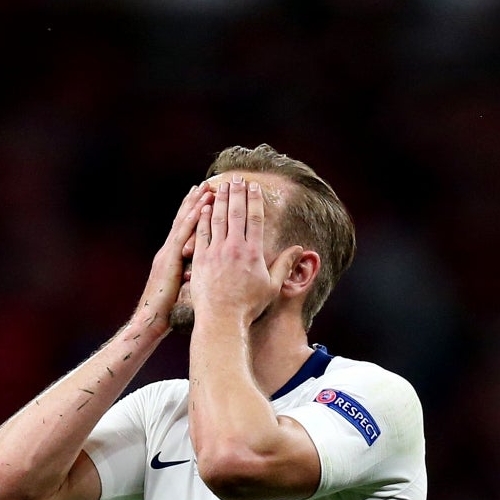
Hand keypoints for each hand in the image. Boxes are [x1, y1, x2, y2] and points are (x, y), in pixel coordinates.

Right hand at [130, 184, 207, 336]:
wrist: (150, 321)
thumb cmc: (165, 312)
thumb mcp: (178, 289)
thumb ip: (186, 276)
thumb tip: (195, 272)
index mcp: (170, 257)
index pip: (183, 230)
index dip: (192, 212)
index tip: (203, 196)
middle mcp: (168, 250)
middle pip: (183, 220)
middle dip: (194, 201)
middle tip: (207, 183)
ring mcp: (168, 253)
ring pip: (184, 223)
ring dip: (195, 203)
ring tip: (207, 187)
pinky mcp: (170, 260)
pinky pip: (184, 234)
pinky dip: (193, 218)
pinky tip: (202, 206)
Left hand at [188, 177, 283, 327]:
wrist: (222, 320)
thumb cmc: (249, 307)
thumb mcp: (272, 286)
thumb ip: (284, 264)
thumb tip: (299, 249)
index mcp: (253, 252)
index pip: (255, 218)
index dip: (255, 199)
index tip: (254, 187)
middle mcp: (234, 247)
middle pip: (236, 212)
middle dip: (237, 193)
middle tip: (237, 178)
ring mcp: (216, 252)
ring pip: (218, 218)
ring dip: (220, 199)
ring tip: (221, 186)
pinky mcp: (201, 258)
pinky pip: (202, 232)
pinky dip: (203, 217)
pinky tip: (204, 207)